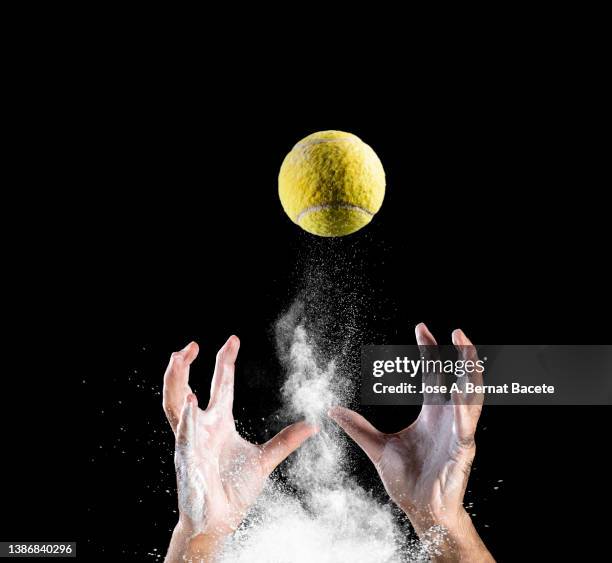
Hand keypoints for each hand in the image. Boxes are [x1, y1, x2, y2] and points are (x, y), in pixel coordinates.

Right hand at [163, 336, 318, 561]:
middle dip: (185, 366)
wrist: (220, 520)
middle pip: (186, 388)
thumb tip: (313, 425)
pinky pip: (186, 436)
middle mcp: (202, 427)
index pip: (222, 384)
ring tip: (179, 360)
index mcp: (219, 422)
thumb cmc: (235, 489)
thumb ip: (286, 441)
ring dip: (176, 381)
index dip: (225, 361)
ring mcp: (191, 441)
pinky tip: (192, 403)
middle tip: (190, 345)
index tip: (232, 340)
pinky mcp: (189, 459)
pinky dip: (188, 419)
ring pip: (175, 405)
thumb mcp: (265, 459)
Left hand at [329, 324, 492, 561]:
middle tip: (457, 331)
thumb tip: (332, 410)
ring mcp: (458, 434)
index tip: (421, 328)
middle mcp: (448, 419)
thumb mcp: (376, 447)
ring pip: (471, 398)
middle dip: (460, 355)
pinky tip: (460, 397)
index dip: (429, 351)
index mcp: (432, 414)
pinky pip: (466, 429)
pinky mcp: (462, 452)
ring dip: (470, 374)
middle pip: (459, 379)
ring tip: (466, 351)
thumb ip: (357, 427)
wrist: (419, 510)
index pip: (434, 375)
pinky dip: (465, 413)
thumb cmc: (406, 479)